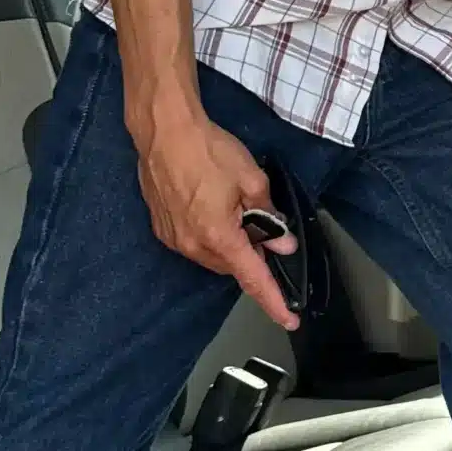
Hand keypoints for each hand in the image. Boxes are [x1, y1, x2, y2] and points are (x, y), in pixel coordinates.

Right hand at [132, 105, 301, 328]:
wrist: (164, 130)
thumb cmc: (208, 151)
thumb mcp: (252, 180)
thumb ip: (268, 216)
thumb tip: (281, 242)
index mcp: (219, 237)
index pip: (253, 279)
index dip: (274, 302)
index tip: (290, 320)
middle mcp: (192, 246)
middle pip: (233, 264)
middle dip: (251, 252)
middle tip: (261, 224)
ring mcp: (173, 239)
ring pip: (213, 255)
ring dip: (229, 242)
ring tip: (232, 206)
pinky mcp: (162, 228)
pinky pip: (194, 243)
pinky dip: (210, 234)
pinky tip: (211, 206)